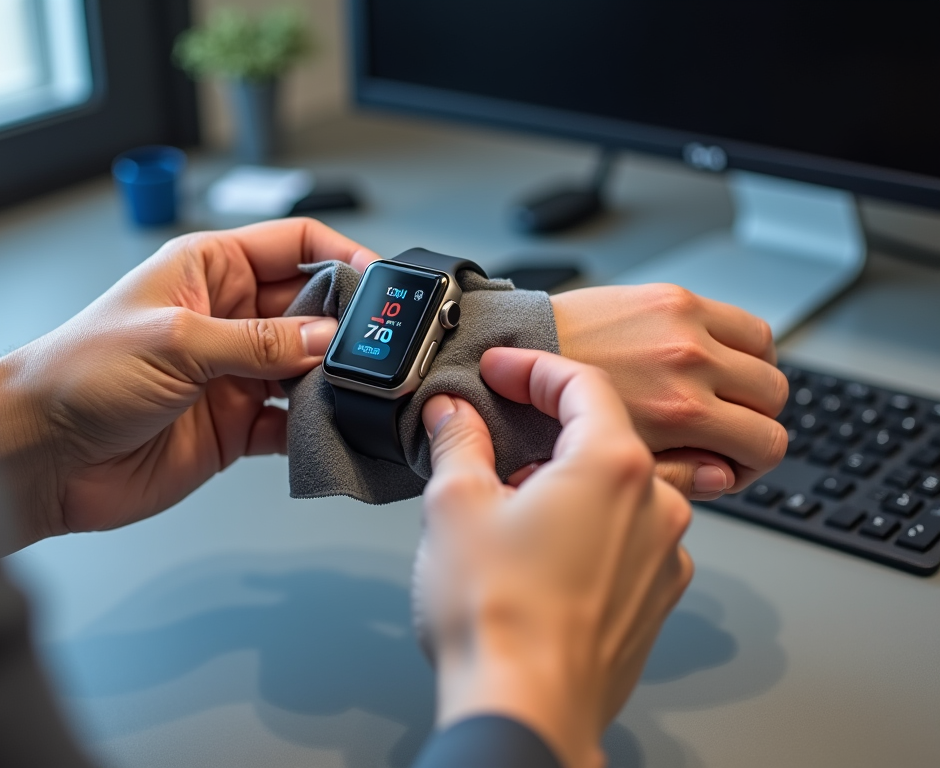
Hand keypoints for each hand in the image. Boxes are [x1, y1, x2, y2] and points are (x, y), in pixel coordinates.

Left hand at [0, 218, 377, 550]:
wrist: (40, 457)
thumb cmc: (79, 375)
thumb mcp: (175, 341)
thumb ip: (257, 342)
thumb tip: (325, 338)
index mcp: (210, 270)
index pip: (293, 244)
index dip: (340, 255)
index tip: (380, 281)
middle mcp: (230, 317)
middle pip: (313, 307)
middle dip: (348, 324)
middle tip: (381, 344)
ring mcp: (236, 373)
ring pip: (310, 367)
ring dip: (336, 378)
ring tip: (362, 388)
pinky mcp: (237, 424)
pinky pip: (293, 422)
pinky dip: (316, 427)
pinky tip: (329, 429)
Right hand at [415, 348, 692, 767]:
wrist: (526, 711)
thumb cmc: (496, 617)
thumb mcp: (455, 506)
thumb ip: (459, 443)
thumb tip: (452, 415)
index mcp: (612, 466)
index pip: (582, 383)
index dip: (535, 367)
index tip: (503, 369)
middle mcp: (655, 506)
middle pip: (604, 436)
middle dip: (547, 431)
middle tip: (496, 441)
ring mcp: (663, 556)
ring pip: (617, 490)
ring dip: (569, 484)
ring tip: (511, 508)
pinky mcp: (656, 598)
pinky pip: (627, 538)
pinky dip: (590, 528)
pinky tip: (544, 552)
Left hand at [550, 283, 788, 499]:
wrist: (516, 350)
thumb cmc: (555, 407)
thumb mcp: (616, 461)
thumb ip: (679, 474)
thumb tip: (724, 476)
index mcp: (679, 411)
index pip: (767, 443)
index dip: (753, 463)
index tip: (729, 462)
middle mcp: (691, 363)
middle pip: (775, 398)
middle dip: (756, 422)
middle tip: (725, 432)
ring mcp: (686, 325)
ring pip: (768, 356)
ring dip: (754, 380)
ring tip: (721, 395)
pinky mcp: (674, 298)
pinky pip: (742, 321)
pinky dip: (742, 344)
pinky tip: (715, 362)